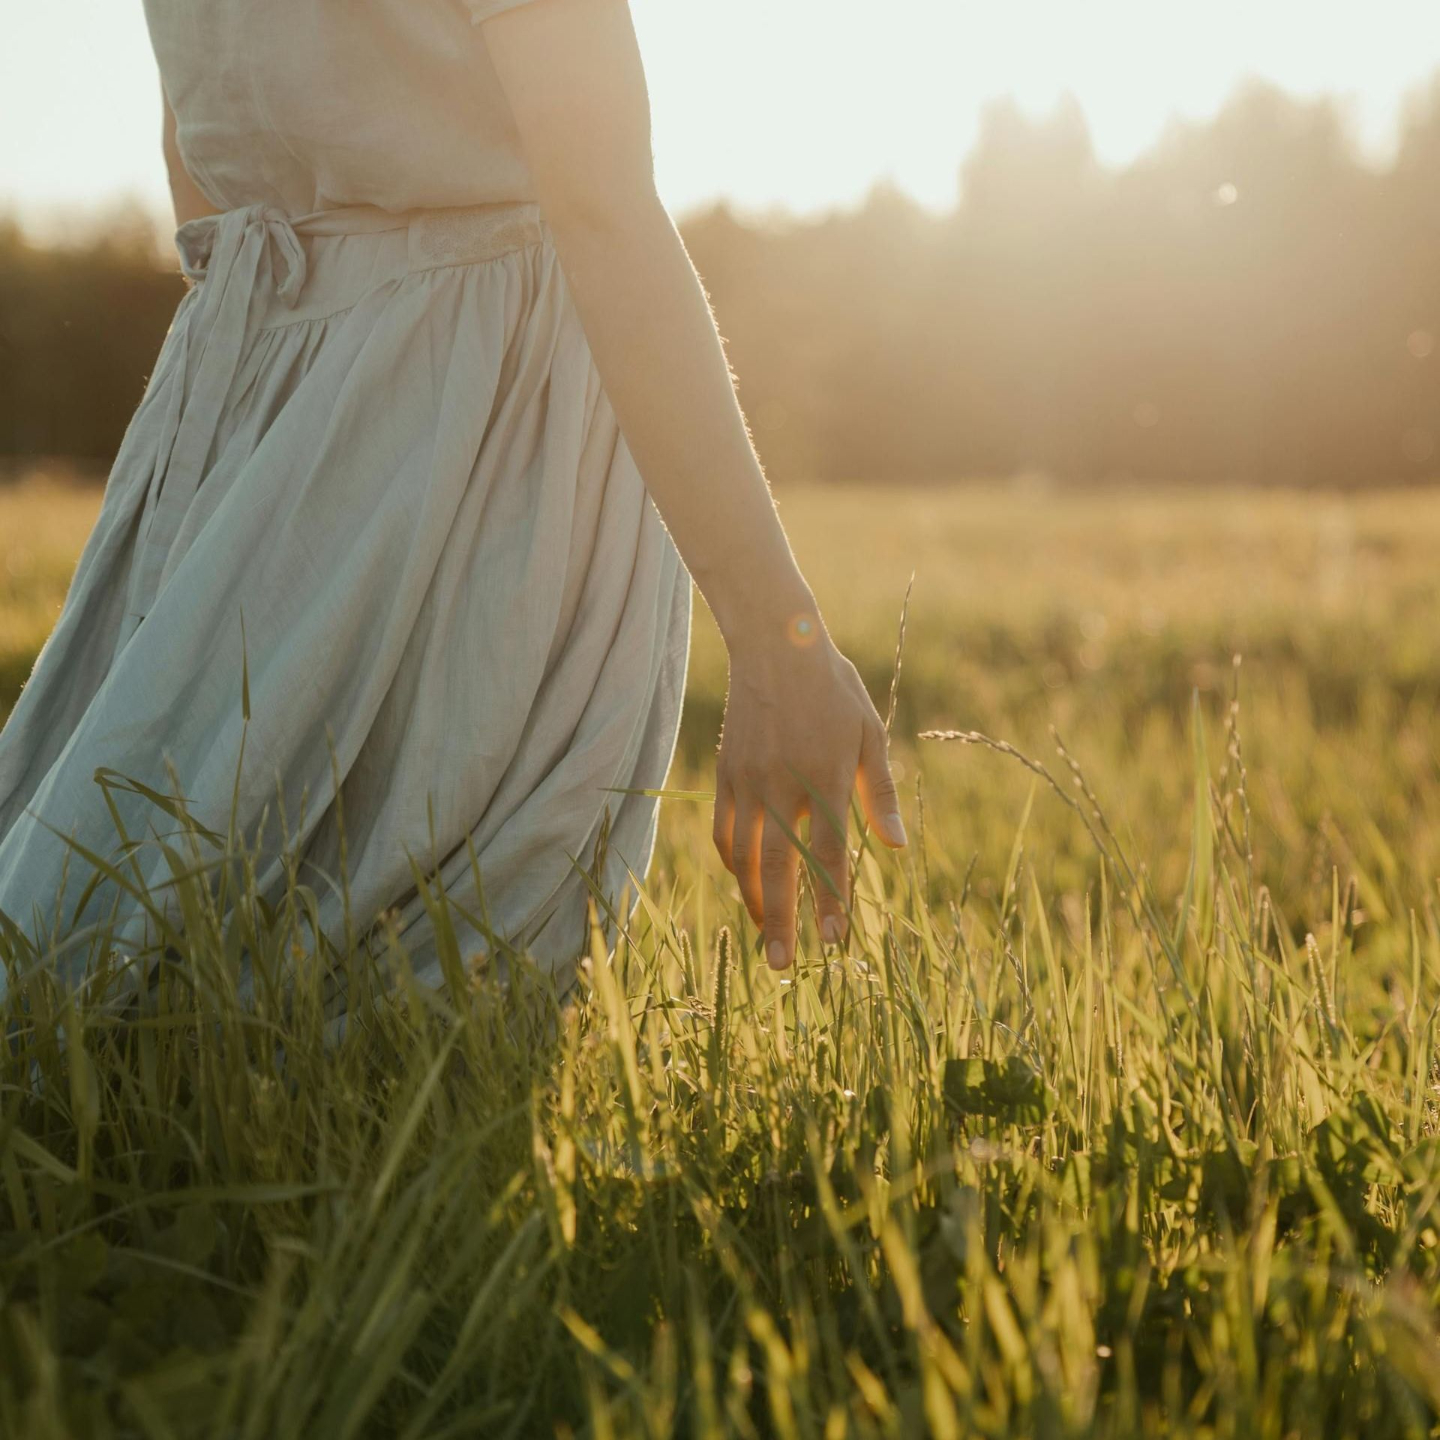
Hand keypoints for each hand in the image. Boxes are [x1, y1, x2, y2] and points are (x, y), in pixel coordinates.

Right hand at [712, 615, 906, 970]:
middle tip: (783, 965)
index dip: (831, 900)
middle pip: (778, 868)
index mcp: (827, 778)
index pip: (828, 853)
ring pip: (743, 856)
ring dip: (754, 898)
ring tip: (766, 931)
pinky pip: (724, 831)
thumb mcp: (869, 735)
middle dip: (781, 921)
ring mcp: (748, 782)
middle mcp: (783, 786)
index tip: (833, 941)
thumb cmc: (833, 691)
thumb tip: (898, 847)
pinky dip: (732, 863)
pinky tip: (744, 882)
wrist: (775, 645)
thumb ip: (880, 794)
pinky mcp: (727, 775)